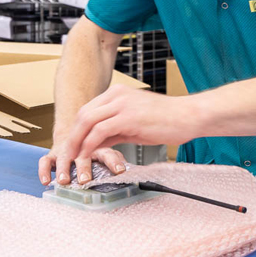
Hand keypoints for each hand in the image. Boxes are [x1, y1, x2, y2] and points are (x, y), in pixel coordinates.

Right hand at [37, 146, 125, 185]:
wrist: (76, 129)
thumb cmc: (95, 144)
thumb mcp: (108, 149)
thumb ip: (116, 159)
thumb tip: (129, 171)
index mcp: (99, 145)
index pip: (107, 152)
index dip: (113, 161)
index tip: (119, 171)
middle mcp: (81, 147)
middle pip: (82, 155)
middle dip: (83, 168)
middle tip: (85, 180)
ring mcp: (66, 150)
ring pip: (63, 157)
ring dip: (63, 168)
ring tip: (64, 180)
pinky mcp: (53, 155)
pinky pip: (45, 161)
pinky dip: (44, 170)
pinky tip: (46, 181)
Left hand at [61, 86, 201, 171]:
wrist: (189, 116)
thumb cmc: (168, 120)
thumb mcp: (135, 123)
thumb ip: (115, 129)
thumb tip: (98, 143)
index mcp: (117, 93)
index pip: (87, 111)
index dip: (76, 131)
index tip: (71, 149)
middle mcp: (116, 95)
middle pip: (82, 115)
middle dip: (70, 139)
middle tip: (65, 158)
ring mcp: (121, 104)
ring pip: (86, 123)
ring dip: (76, 145)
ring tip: (72, 163)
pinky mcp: (127, 117)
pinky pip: (99, 132)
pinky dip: (89, 146)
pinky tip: (87, 159)